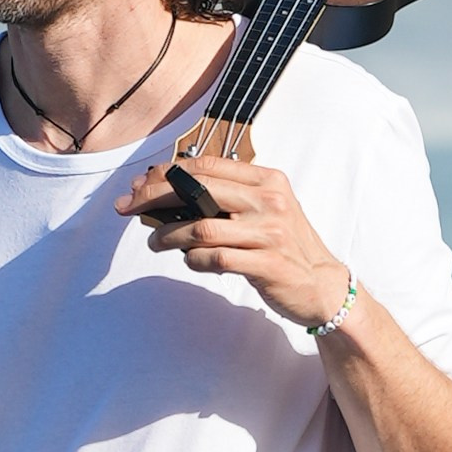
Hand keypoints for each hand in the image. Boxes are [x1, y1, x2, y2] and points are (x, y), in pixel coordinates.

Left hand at [115, 154, 349, 328]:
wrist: (321, 286)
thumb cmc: (284, 248)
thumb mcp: (263, 211)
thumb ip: (225, 200)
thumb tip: (165, 195)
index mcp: (267, 180)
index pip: (206, 166)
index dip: (166, 173)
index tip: (140, 185)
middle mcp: (269, 201)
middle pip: (196, 190)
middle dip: (154, 197)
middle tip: (129, 208)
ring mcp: (269, 233)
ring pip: (201, 227)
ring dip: (168, 236)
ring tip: (155, 243)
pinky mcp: (267, 264)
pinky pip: (215, 259)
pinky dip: (194, 261)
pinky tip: (190, 261)